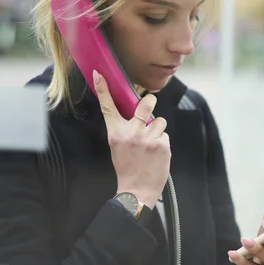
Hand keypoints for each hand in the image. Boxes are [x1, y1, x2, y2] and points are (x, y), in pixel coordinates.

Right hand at [93, 70, 170, 208]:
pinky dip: (162, 143)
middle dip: (150, 103)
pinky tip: (156, 154)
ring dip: (157, 130)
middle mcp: (131, 133)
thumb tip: (138, 113)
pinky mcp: (162, 145)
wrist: (137, 190)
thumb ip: (125, 129)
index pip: (108, 107)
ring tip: (151, 145)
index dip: (103, 89)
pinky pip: (165, 135)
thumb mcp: (118, 146)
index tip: (99, 74)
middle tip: (150, 105)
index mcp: (116, 133)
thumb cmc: (127, 168)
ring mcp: (148, 138)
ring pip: (159, 121)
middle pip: (145, 104)